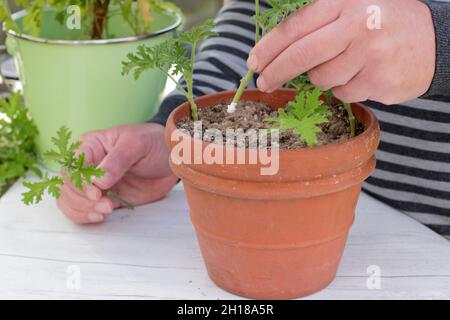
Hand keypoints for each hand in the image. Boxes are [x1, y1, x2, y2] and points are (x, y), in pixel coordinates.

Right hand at [57, 123, 177, 223]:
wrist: (171, 159)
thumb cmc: (153, 143)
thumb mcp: (137, 143)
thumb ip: (118, 160)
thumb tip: (99, 181)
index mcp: (90, 146)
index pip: (71, 165)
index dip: (79, 182)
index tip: (96, 192)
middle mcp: (88, 165)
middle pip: (67, 185)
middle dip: (82, 198)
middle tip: (105, 204)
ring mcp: (94, 183)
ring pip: (70, 200)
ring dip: (83, 209)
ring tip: (106, 210)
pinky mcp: (104, 198)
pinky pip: (83, 210)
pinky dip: (85, 216)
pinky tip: (100, 216)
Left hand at [249, 0, 435, 103]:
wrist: (437, 40)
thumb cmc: (385, 22)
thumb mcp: (353, 5)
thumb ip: (318, 20)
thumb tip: (276, 48)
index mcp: (345, 2)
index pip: (294, 27)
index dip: (269, 48)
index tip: (253, 62)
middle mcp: (356, 26)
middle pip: (300, 56)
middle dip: (276, 72)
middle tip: (264, 82)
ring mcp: (369, 56)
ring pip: (321, 78)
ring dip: (322, 77)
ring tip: (345, 63)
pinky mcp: (378, 82)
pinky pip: (343, 93)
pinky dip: (345, 87)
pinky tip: (362, 74)